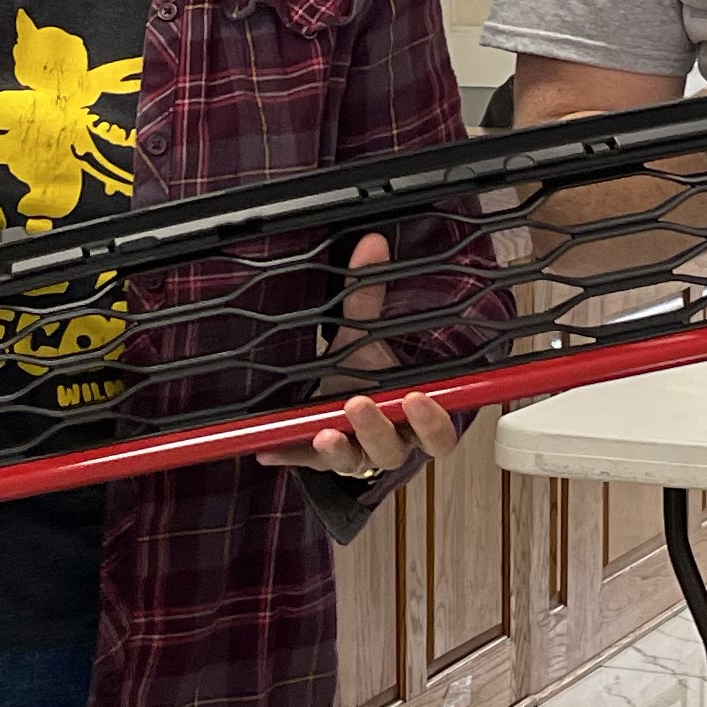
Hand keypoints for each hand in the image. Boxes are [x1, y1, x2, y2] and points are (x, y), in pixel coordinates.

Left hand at [257, 232, 457, 479]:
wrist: (336, 399)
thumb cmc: (363, 373)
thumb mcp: (365, 336)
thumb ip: (368, 295)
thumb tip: (372, 244)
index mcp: (413, 419)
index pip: (438, 434)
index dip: (433, 422)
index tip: (418, 397)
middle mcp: (389, 443)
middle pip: (392, 450)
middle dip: (376, 428)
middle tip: (359, 403)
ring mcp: (355, 455)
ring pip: (355, 462)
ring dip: (339, 448)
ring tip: (323, 432)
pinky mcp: (319, 460)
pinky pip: (304, 463)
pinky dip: (287, 456)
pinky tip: (268, 449)